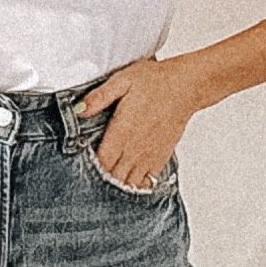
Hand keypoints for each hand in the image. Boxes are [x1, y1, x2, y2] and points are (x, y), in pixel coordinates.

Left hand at [75, 54, 199, 188]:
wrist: (186, 87)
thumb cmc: (155, 81)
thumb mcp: (122, 81)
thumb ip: (99, 97)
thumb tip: (79, 109)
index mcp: (122, 130)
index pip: (102, 161)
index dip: (91, 168)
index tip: (82, 166)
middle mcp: (135, 147)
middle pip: (114, 176)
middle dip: (102, 179)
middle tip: (92, 178)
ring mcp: (149, 154)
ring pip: (130, 182)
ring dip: (118, 184)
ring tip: (109, 182)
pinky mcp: (161, 156)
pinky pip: (147, 181)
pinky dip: (136, 185)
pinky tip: (129, 181)